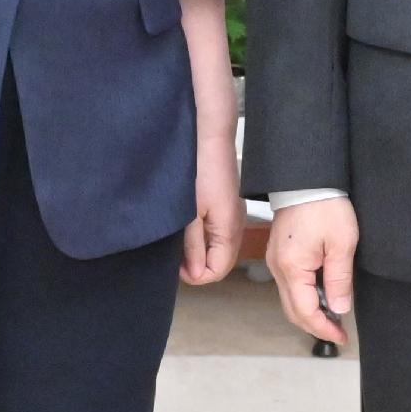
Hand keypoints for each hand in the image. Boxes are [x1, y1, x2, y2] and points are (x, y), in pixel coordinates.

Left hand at [184, 140, 245, 285]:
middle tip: (174, 253)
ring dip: (199, 249)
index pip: (217, 270)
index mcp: (228, 231)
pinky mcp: (227, 205)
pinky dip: (204, 235)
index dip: (195, 274)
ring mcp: (233, 215)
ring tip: (179, 238)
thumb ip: (194, 246)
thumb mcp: (190, 213)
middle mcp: (236, 226)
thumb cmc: (200, 170)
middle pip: (219, 260)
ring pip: (218, 246)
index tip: (175, 264)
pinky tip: (189, 224)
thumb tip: (197, 274)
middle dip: (197, 263)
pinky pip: (218, 231)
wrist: (209, 137)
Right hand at [266, 196, 358, 345]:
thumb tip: (339, 309)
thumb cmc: (325, 207)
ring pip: (290, 298)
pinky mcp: (280, 253)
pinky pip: (290, 284)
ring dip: (310, 311)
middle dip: (315, 325)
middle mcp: (278, 268)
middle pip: (293, 310)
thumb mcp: (341, 244)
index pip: (305, 311)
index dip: (323, 328)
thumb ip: (339, 280)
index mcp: (292, 268)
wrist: (306, 178)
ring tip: (334, 315)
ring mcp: (276, 261)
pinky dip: (305, 296)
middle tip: (338, 332)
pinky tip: (322, 294)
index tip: (341, 336)